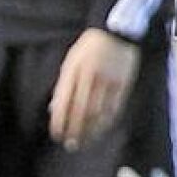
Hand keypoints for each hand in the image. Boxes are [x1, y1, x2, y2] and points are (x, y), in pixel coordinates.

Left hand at [49, 29, 139, 150]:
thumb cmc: (89, 47)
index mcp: (74, 69)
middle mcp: (90, 76)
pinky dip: (106, 122)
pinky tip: (100, 130)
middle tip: (70, 144)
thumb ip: (63, 84)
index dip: (59, 121)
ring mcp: (108, 80)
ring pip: (97, 112)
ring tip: (84, 141)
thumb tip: (54, 109)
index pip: (64, 101)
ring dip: (90, 130)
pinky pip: (114, 108)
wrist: (117, 31)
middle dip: (74, 130)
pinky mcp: (123, 83)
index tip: (57, 134)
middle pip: (80, 110)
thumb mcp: (71, 60)